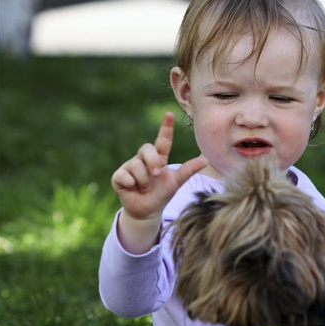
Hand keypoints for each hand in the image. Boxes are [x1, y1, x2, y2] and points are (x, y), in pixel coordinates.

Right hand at [111, 112, 206, 252]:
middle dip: (152, 162)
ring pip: (136, 165)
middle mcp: (143, 159)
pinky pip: (124, 175)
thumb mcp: (176, 182)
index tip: (170, 114)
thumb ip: (188, 170)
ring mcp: (130, 166)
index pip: (163, 140)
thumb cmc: (162, 193)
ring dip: (143, 180)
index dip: (166, 127)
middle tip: (156, 175)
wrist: (148, 210)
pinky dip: (131, 184)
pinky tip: (133, 188)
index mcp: (159, 158)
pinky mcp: (118, 176)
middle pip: (146, 149)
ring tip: (144, 188)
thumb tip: (206, 160)